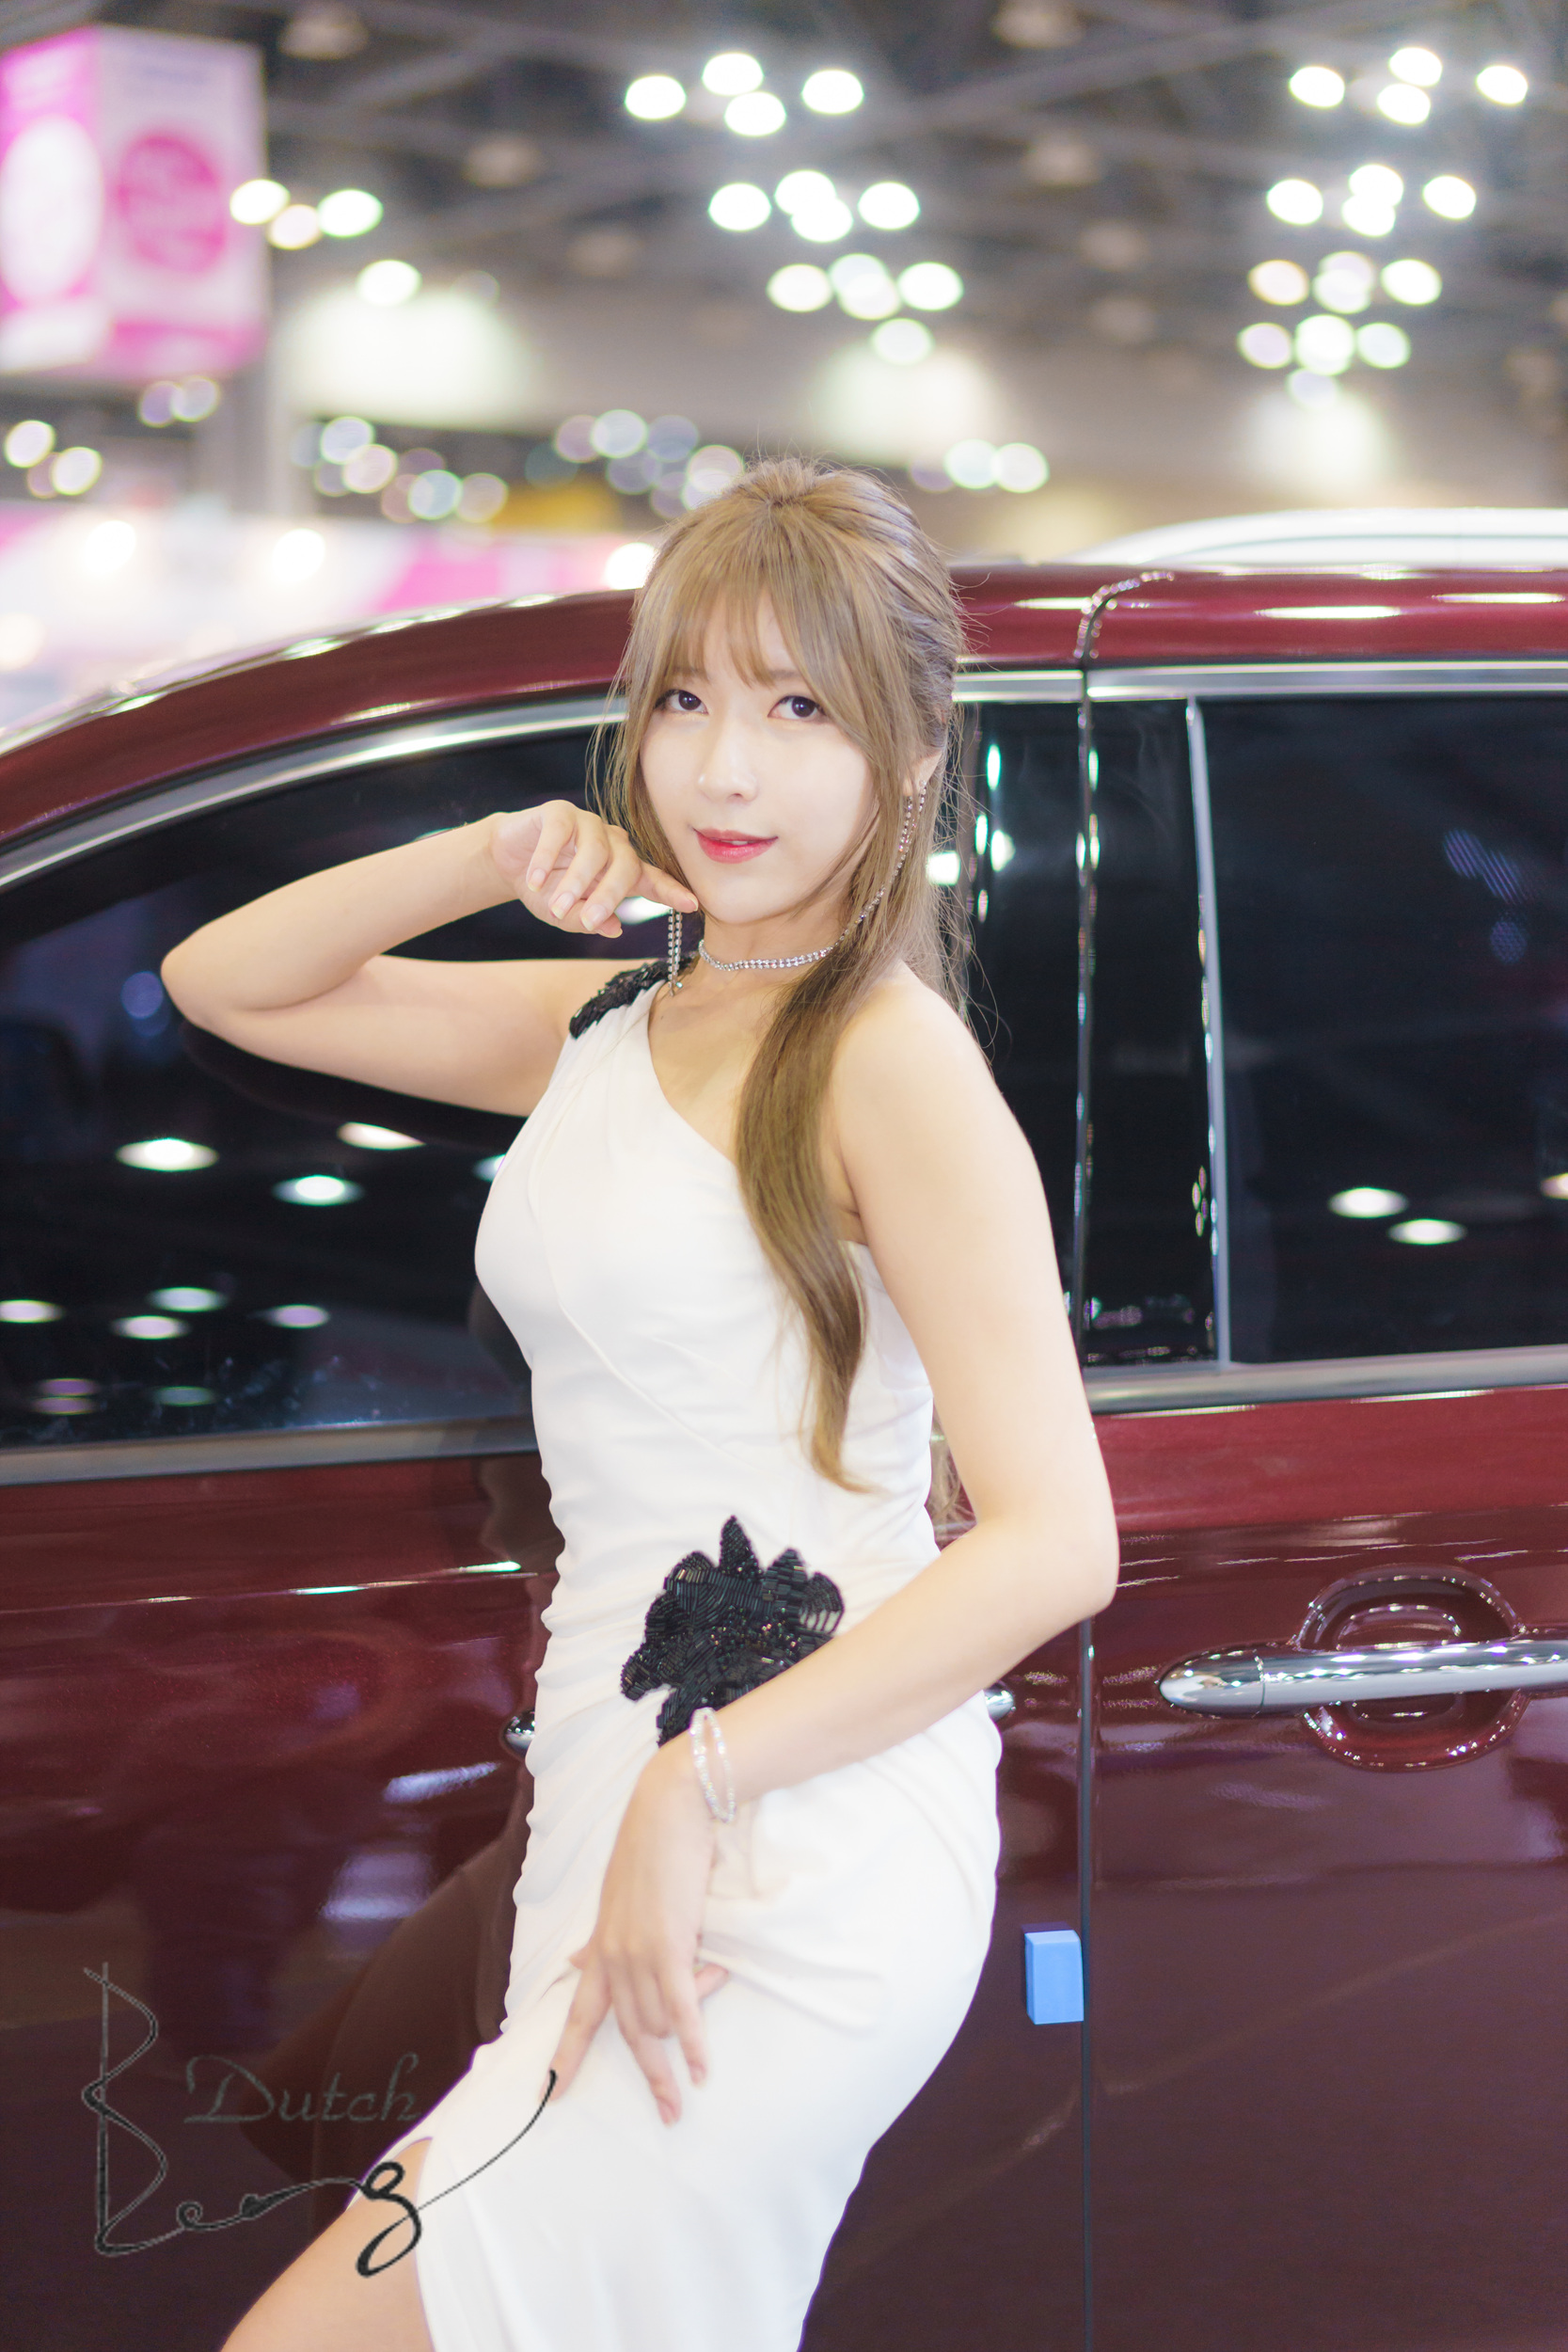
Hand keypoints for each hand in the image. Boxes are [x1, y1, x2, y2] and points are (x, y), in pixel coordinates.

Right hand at [489, 802, 697, 939]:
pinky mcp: (560, 813)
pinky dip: (546, 859)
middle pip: (625, 866)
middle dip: (609, 895)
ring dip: (575, 882)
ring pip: (595, 850)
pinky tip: (534, 880)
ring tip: (557, 906)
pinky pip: (560, 833)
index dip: (671, 891)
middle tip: (591, 918)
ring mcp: (588, 825)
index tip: (692, 904)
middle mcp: (612, 844)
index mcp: (621, 870)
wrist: (507, 863)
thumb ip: (588, 920)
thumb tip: (615, 927)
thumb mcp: (564, 914)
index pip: (652, 880)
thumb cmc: (544, 889)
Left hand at [546, 1739, 729, 2123]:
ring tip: (711, 2029)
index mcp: (600, 1947)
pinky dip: (694, 2042)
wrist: (669, 1811)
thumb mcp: (616, 1898)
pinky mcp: (668, 1948)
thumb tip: (576, 1959)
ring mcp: (637, 1954)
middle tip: (669, 2113)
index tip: (552, 2094)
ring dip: (688, 2037)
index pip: (579, 2012)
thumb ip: (600, 1936)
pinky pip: (680, 2010)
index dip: (567, 2055)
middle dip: (650, 2078)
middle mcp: (612, 1956)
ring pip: (658, 2022)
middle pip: (627, 2033)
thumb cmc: (651, 1850)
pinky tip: (703, 2067)